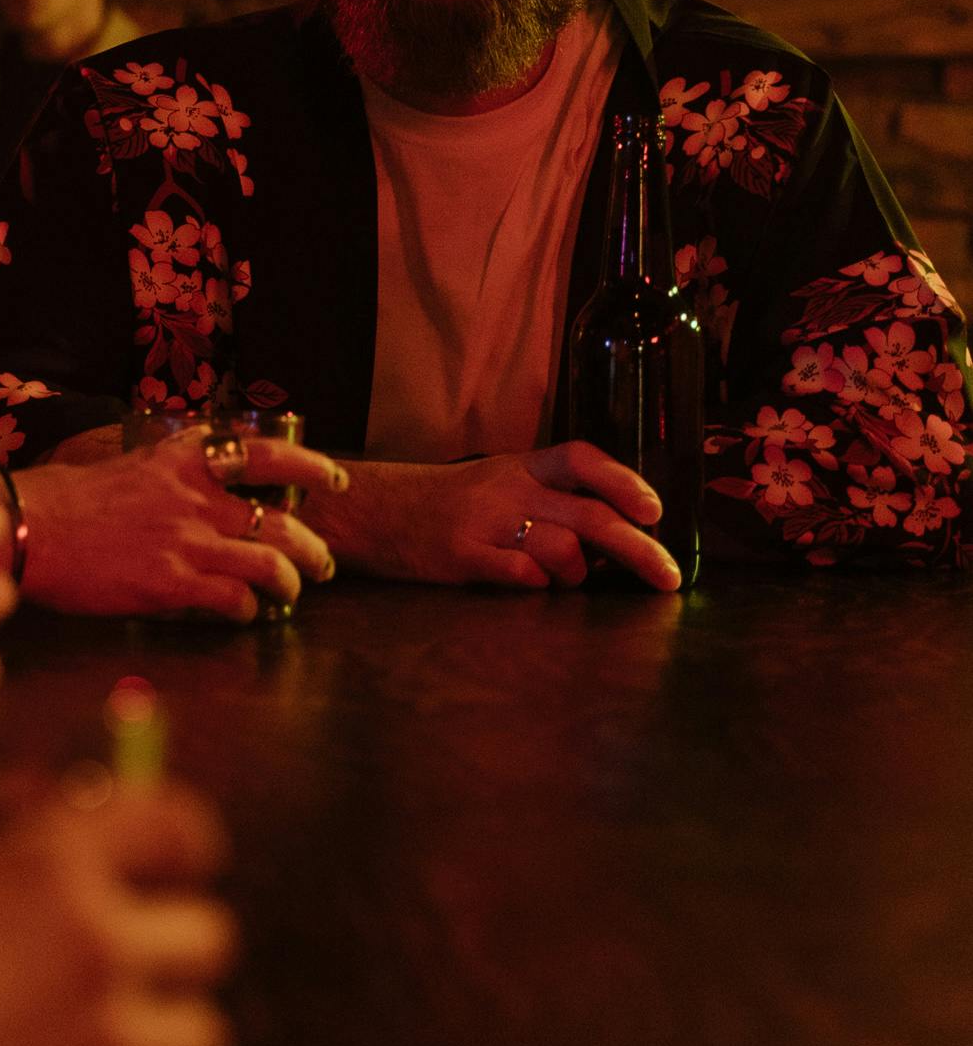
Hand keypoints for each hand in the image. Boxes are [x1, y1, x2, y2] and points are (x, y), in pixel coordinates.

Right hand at [14, 435, 346, 621]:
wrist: (29, 528)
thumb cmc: (69, 501)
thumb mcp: (131, 469)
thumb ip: (173, 479)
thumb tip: (198, 493)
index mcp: (184, 462)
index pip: (264, 455)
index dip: (308, 466)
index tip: (331, 478)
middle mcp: (196, 498)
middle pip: (281, 520)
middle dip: (313, 547)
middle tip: (322, 564)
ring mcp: (187, 541)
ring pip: (270, 563)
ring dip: (290, 582)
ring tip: (291, 594)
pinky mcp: (171, 583)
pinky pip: (234, 600)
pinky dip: (247, 610)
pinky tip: (241, 614)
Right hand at [331, 443, 681, 592]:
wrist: (376, 512)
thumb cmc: (447, 504)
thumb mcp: (499, 483)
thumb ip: (550, 500)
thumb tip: (614, 535)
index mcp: (521, 467)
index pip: (582, 459)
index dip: (624, 481)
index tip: (655, 512)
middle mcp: (509, 490)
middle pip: (590, 515)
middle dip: (639, 550)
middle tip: (669, 578)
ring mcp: (485, 523)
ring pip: (562, 549)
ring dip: (578, 575)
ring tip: (567, 582)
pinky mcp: (463, 557)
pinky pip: (520, 574)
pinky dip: (538, 584)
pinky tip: (533, 585)